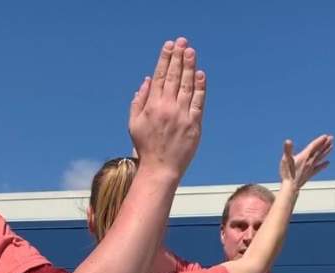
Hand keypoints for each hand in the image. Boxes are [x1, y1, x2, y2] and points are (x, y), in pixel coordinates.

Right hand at [128, 38, 205, 178]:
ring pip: (187, 86)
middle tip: (183, 42)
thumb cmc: (146, 146)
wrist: (160, 168)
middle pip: (175, 77)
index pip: (160, 76)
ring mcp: (182, 116)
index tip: (169, 46)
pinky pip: (199, 102)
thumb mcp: (134, 122)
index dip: (165, 59)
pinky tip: (201, 74)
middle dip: (179, 57)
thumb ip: (139, 100)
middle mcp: (167, 108)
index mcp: (152, 106)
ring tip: (191, 52)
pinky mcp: (194, 125)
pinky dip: (200, 88)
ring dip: (190, 67)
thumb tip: (148, 80)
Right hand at [279, 134, 333, 190]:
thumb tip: (288, 141)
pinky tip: (328, 163)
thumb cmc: (287, 173)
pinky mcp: (310, 174)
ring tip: (332, 146)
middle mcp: (309, 162)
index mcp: (304, 157)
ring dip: (326, 151)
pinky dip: (323, 165)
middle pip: (319, 151)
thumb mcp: (285, 159)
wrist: (291, 187)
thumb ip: (287, 150)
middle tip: (332, 138)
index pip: (313, 146)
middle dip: (325, 144)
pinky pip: (318, 168)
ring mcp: (311, 168)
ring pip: (320, 158)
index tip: (325, 136)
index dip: (319, 141)